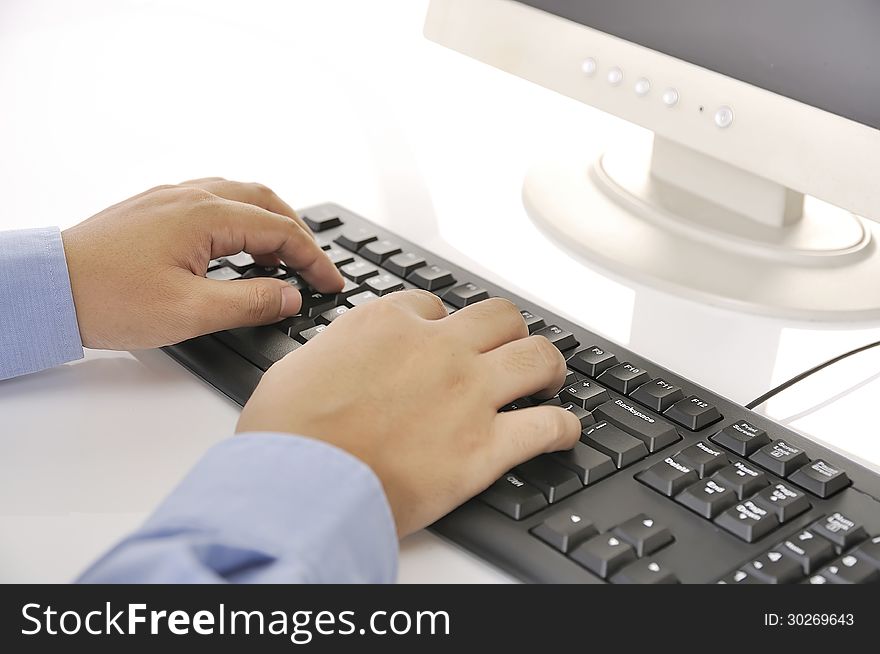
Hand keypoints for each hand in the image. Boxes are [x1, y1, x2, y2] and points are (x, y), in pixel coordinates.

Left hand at [61, 178, 343, 349]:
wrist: (46, 288)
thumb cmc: (107, 298)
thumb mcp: (190, 313)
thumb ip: (249, 302)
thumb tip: (290, 296)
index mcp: (205, 216)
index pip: (280, 231)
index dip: (313, 260)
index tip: (331, 284)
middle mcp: (190, 196)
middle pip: (267, 201)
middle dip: (298, 233)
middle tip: (314, 268)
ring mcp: (170, 198)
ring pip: (240, 195)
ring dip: (270, 222)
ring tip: (281, 259)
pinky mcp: (154, 208)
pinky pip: (213, 200)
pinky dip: (240, 219)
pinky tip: (235, 247)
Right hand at [236, 291, 580, 536]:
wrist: (299, 486)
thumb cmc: (288, 433)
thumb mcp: (298, 366)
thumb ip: (336, 350)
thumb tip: (346, 355)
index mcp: (387, 324)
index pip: (434, 306)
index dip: (443, 324)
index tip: (443, 340)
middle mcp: (436, 350)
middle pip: (499, 317)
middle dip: (505, 332)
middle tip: (505, 349)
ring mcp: (468, 395)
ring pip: (536, 357)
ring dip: (546, 366)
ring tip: (545, 379)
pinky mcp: (485, 447)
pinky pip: (547, 427)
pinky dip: (563, 428)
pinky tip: (563, 431)